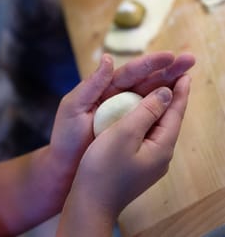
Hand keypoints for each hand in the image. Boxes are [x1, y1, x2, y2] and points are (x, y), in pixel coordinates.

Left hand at [50, 52, 194, 176]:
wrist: (66, 168)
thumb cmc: (66, 137)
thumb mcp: (73, 107)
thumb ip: (91, 84)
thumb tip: (109, 58)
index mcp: (104, 88)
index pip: (130, 72)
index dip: (150, 64)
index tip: (170, 57)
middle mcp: (118, 97)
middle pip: (146, 80)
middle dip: (168, 70)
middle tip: (189, 60)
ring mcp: (127, 113)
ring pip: (152, 95)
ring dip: (171, 84)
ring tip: (189, 75)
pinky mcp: (132, 128)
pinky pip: (150, 115)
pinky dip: (164, 106)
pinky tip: (177, 99)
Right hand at [63, 75, 190, 221]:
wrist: (90, 203)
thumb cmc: (104, 168)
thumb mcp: (125, 133)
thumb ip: (147, 111)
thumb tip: (166, 93)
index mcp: (162, 146)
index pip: (176, 112)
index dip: (180, 91)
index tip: (185, 72)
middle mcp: (161, 154)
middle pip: (170, 119)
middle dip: (173, 96)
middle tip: (176, 75)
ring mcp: (150, 160)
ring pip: (159, 126)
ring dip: (161, 106)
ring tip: (161, 88)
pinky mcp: (139, 163)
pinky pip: (149, 133)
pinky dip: (149, 117)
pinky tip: (142, 112)